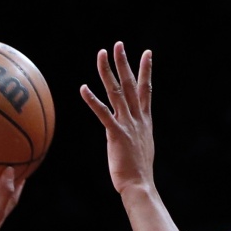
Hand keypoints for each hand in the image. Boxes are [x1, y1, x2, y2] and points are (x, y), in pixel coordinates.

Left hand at [79, 42, 154, 193]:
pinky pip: (103, 114)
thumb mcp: (141, 147)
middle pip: (131, 85)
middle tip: (118, 44)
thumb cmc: (139, 172)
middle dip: (125, 63)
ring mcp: (128, 125)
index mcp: (145, 121)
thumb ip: (136, 134)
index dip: (146, 70)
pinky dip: (92, 100)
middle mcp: (138, 119)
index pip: (146, 90)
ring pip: (117, 92)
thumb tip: (131, 131)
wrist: (140, 186)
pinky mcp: (117, 135)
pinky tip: (83, 88)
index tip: (147, 53)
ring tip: (102, 54)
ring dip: (108, 72)